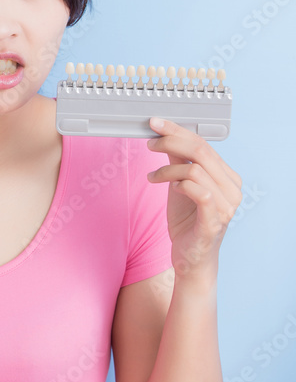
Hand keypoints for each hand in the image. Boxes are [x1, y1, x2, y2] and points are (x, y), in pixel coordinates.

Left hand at [145, 117, 242, 284]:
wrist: (190, 258)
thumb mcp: (179, 184)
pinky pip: (199, 193)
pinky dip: (180, 185)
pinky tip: (170, 188)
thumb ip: (177, 161)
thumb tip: (164, 136)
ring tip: (153, 177)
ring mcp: (226, 206)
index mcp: (227, 177)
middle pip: (201, 151)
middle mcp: (232, 189)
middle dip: (170, 142)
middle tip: (149, 143)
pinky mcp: (214, 221)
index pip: (204, 144)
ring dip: (167, 169)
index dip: (177, 130)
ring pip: (195, 170)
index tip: (155, 123)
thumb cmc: (187, 220)